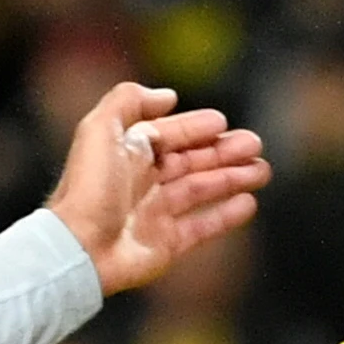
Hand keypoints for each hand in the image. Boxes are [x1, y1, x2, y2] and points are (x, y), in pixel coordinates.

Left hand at [45, 83, 271, 295]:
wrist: (81, 247)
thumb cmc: (88, 188)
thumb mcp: (100, 128)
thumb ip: (129, 100)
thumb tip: (168, 96)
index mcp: (128, 153)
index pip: (169, 135)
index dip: (196, 128)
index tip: (223, 123)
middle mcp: (143, 181)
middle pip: (191, 161)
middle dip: (224, 152)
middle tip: (255, 145)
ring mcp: (157, 214)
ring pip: (202, 190)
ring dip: (233, 178)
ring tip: (262, 171)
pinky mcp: (167, 244)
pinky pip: (203, 226)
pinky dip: (226, 215)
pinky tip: (248, 203)